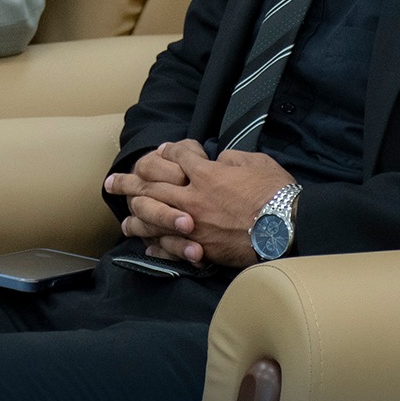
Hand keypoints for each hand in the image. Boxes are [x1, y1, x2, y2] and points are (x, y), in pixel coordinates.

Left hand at [108, 139, 296, 268]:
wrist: (287, 228)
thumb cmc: (277, 193)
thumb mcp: (255, 162)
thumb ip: (231, 158)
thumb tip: (218, 160)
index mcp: (206, 173)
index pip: (176, 157)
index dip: (166, 152)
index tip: (159, 152)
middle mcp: (193, 197)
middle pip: (151, 186)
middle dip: (129, 181)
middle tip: (111, 182)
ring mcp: (194, 224)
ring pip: (153, 216)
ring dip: (134, 214)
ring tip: (122, 214)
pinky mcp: (202, 247)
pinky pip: (169, 245)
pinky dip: (155, 243)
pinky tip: (145, 243)